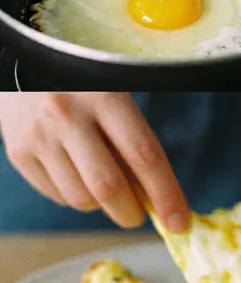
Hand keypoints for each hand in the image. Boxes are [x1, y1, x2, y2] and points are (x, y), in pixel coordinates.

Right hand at [0, 92, 188, 229]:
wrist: (28, 61)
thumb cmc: (85, 79)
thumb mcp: (115, 90)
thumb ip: (133, 136)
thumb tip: (153, 193)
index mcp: (105, 95)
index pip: (143, 154)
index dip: (165, 193)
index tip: (179, 221)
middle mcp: (68, 115)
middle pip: (108, 186)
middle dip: (131, 212)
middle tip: (140, 214)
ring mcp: (39, 136)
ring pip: (80, 198)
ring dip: (102, 205)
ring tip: (107, 183)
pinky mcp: (19, 152)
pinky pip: (56, 195)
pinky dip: (76, 196)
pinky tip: (81, 175)